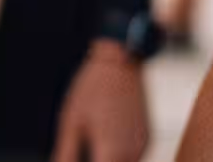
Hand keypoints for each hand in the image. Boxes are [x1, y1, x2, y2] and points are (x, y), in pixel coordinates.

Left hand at [51, 43, 149, 161]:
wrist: (121, 62)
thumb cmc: (92, 88)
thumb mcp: (71, 123)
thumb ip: (65, 154)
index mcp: (112, 152)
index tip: (74, 161)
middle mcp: (133, 154)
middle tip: (82, 153)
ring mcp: (143, 147)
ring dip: (108, 160)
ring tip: (91, 148)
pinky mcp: (147, 139)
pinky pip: (133, 159)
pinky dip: (118, 158)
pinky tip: (103, 147)